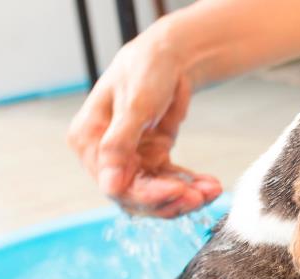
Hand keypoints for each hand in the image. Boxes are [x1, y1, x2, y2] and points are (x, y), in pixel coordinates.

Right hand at [67, 27, 220, 216]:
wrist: (169, 56)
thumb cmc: (145, 70)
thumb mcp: (134, 104)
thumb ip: (119, 144)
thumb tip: (110, 185)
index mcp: (89, 141)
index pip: (114, 184)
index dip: (146, 195)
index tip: (177, 192)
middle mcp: (106, 156)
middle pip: (136, 195)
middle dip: (170, 200)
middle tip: (199, 197)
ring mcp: (131, 159)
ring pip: (157, 193)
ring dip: (186, 196)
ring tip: (211, 191)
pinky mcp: (153, 159)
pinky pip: (172, 181)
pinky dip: (192, 185)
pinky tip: (211, 185)